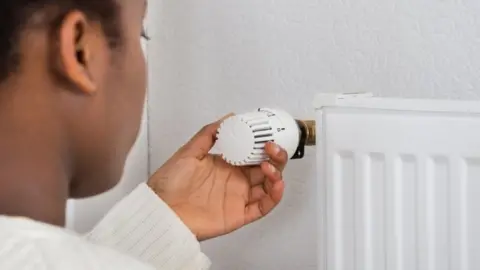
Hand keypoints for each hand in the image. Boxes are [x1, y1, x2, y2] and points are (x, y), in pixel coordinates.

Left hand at [147, 115, 287, 240]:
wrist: (160, 210)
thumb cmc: (169, 183)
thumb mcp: (189, 151)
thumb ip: (209, 134)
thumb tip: (229, 118)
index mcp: (226, 165)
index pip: (253, 153)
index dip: (263, 145)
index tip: (267, 135)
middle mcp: (236, 180)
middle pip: (266, 168)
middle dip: (275, 157)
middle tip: (272, 148)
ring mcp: (239, 197)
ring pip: (268, 186)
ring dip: (276, 174)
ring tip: (270, 166)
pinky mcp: (239, 214)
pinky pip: (263, 207)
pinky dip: (274, 196)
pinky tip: (277, 184)